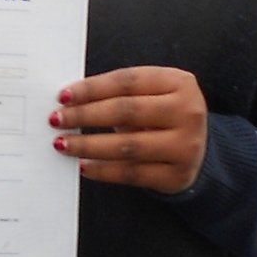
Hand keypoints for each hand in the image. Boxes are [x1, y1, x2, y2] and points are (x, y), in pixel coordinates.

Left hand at [52, 66, 207, 192]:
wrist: (200, 152)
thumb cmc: (166, 117)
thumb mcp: (155, 95)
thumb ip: (122, 94)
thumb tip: (72, 101)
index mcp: (179, 82)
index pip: (128, 81)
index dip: (93, 88)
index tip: (64, 95)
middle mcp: (187, 112)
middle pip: (126, 110)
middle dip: (85, 115)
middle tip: (57, 119)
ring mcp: (185, 145)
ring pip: (127, 145)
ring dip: (88, 145)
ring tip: (63, 143)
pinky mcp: (176, 175)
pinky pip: (131, 173)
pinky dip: (103, 170)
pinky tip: (84, 166)